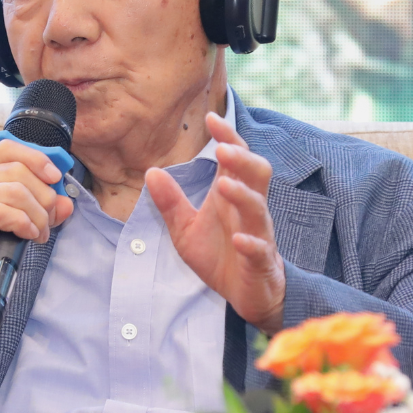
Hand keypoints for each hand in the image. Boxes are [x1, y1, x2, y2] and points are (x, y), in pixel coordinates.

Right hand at [0, 139, 75, 379]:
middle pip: (18, 171)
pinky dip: (24, 223)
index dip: (37, 159)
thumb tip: (66, 202)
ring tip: (40, 234)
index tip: (55, 178)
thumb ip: (38, 207)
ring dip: (37, 215)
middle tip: (49, 220)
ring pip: (15, 192)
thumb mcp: (11, 220)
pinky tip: (29, 235)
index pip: (9, 148)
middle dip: (44, 197)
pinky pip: (4, 212)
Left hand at [145, 111, 285, 331]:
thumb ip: (171, 203)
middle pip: (257, 174)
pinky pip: (260, 250)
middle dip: (242, 159)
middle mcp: (248, 210)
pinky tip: (238, 240)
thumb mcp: (185, 229)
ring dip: (243, 196)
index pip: (235, 159)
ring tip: (224, 184)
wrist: (246, 295)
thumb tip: (151, 171)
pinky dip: (250, 244)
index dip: (227, 137)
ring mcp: (258, 235)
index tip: (211, 117)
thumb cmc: (220, 255)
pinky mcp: (261, 262)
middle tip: (222, 148)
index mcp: (231, 196)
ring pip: (259, 208)